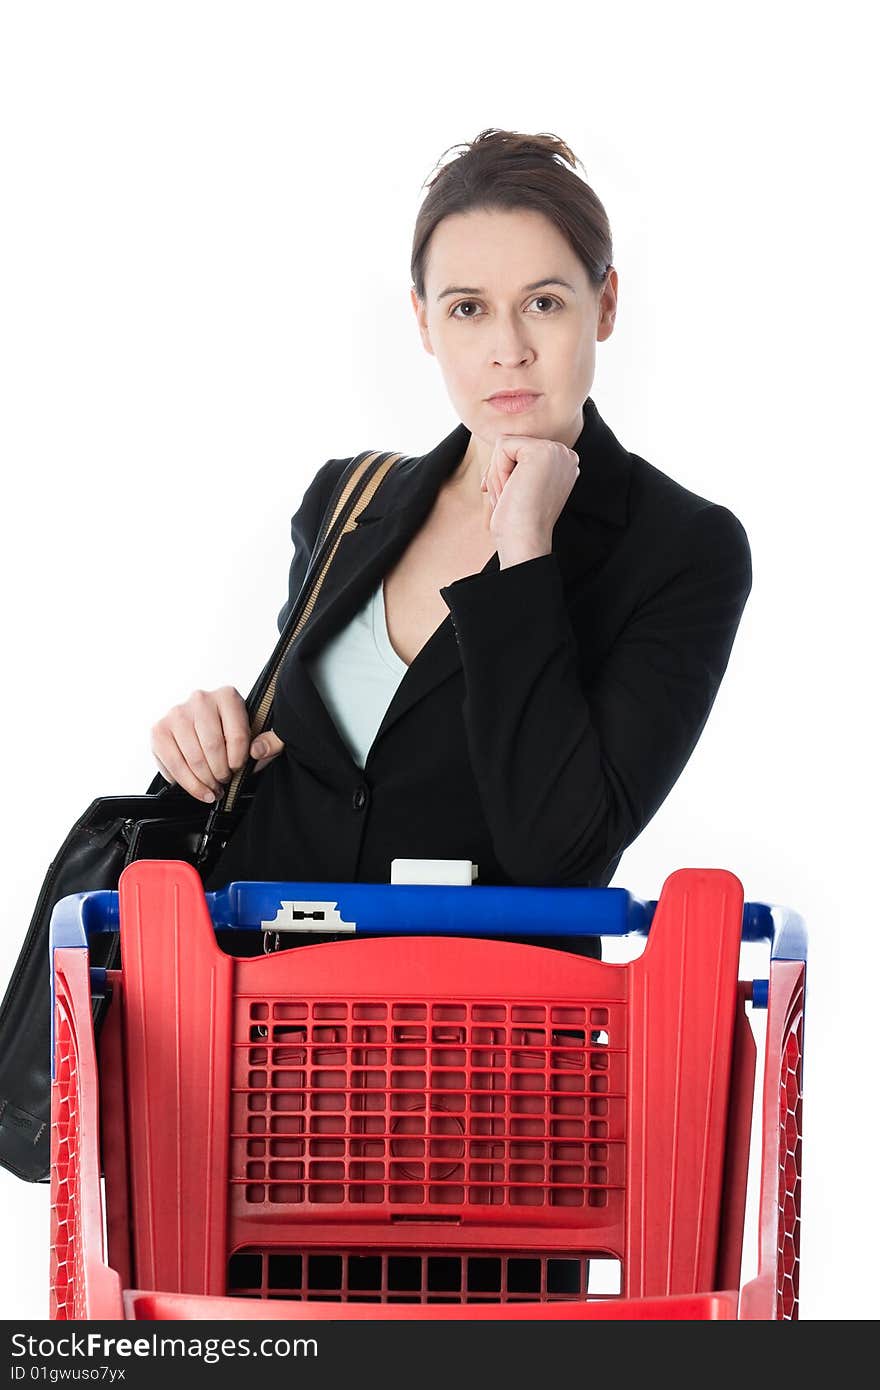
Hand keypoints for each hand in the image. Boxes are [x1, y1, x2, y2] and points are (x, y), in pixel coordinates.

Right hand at [150, 685, 285, 802]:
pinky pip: (172, 764)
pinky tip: (197, 788)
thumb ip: (271, 742)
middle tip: (223, 782)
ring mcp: (177, 714)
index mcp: (227, 696)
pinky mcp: (159, 730)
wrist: (206, 727)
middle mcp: (200, 700)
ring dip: (204, 781)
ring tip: (212, 788)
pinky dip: (186, 783)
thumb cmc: (233, 731)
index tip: (238, 769)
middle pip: (212, 747)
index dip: (239, 759)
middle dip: (220, 773)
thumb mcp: (261, 734)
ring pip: (192, 758)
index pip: (237, 734)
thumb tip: (257, 750)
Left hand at [480, 435, 579, 548]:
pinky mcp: (540, 450)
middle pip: (511, 444)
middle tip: (512, 500)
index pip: (520, 450)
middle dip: (500, 473)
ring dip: (498, 475)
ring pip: (504, 445)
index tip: (511, 497)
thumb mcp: (521, 484)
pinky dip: (498, 472)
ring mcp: (556, 450)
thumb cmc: (518, 522)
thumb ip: (518, 462)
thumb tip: (500, 442)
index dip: (506, 472)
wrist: (525, 542)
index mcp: (563, 463)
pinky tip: (512, 490)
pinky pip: (502, 446)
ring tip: (513, 497)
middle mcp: (564, 454)